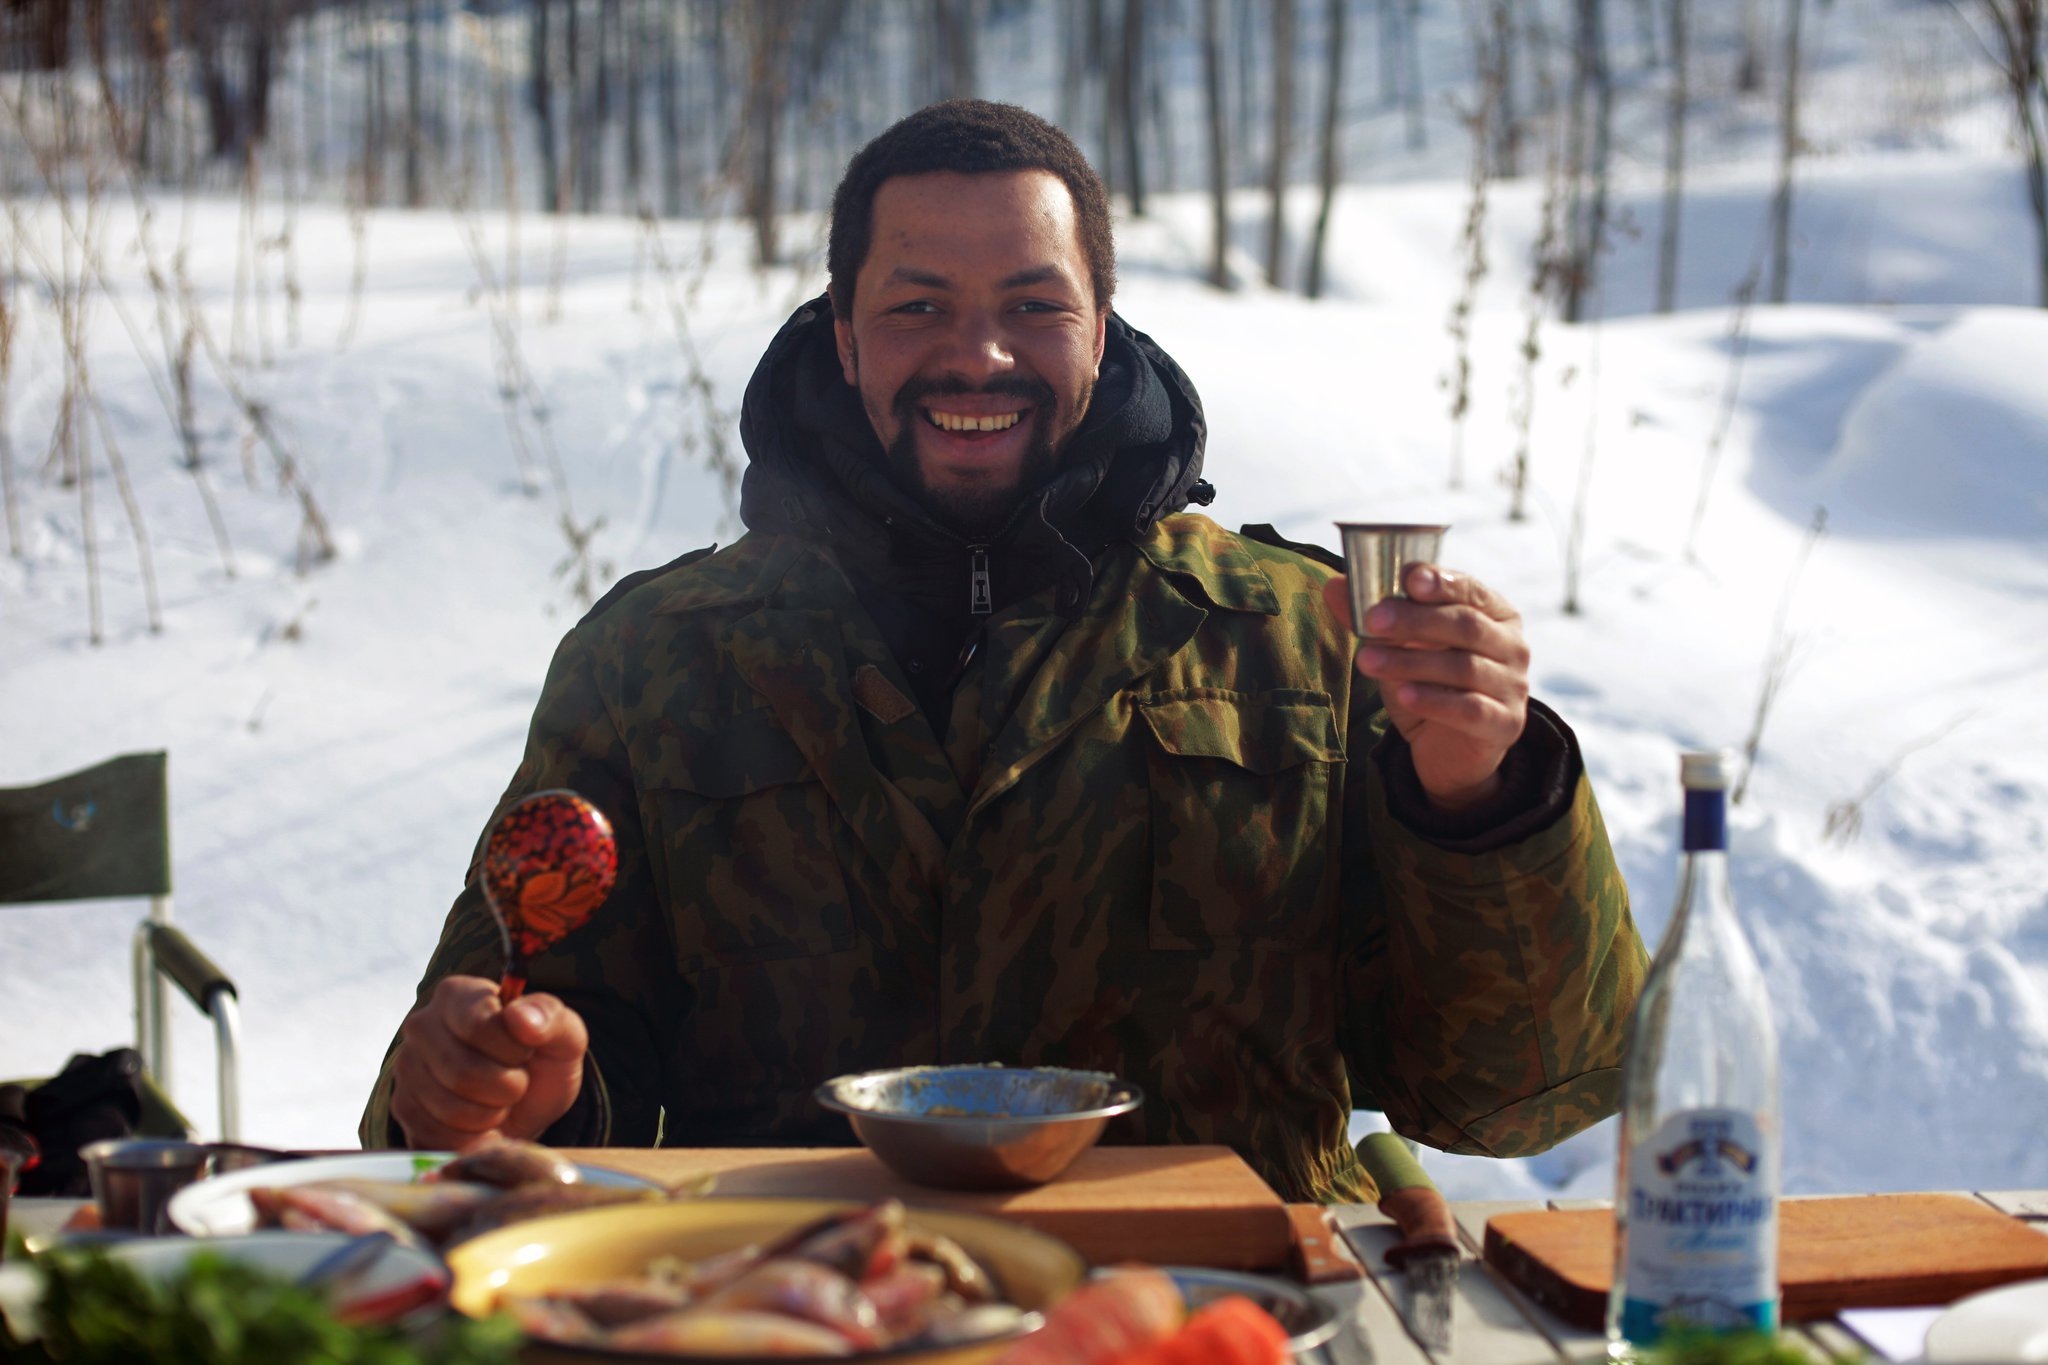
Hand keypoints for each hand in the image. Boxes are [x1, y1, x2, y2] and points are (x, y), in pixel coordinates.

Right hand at [389, 975, 586, 1149]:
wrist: (525, 1106)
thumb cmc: (541, 1062)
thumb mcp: (563, 1037)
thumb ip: (551, 1019)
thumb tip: (520, 1016)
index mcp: (457, 994)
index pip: (479, 1025)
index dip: (514, 1050)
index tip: (527, 1052)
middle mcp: (421, 1025)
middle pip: (462, 1071)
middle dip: (506, 1087)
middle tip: (517, 1082)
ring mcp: (406, 1068)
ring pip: (450, 1108)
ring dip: (491, 1115)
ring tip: (500, 1100)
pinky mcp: (403, 1110)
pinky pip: (437, 1136)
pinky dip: (472, 1138)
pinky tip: (482, 1122)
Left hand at [1322, 564, 1530, 811]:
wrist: (1451, 751)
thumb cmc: (1431, 685)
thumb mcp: (1401, 648)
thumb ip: (1375, 619)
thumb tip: (1334, 585)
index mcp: (1495, 614)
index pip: (1471, 591)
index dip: (1441, 582)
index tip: (1409, 579)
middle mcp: (1512, 646)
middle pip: (1466, 626)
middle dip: (1416, 620)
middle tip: (1373, 620)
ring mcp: (1513, 686)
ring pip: (1464, 668)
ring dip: (1412, 662)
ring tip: (1368, 660)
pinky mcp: (1505, 724)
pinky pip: (1471, 709)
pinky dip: (1435, 701)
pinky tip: (1404, 695)